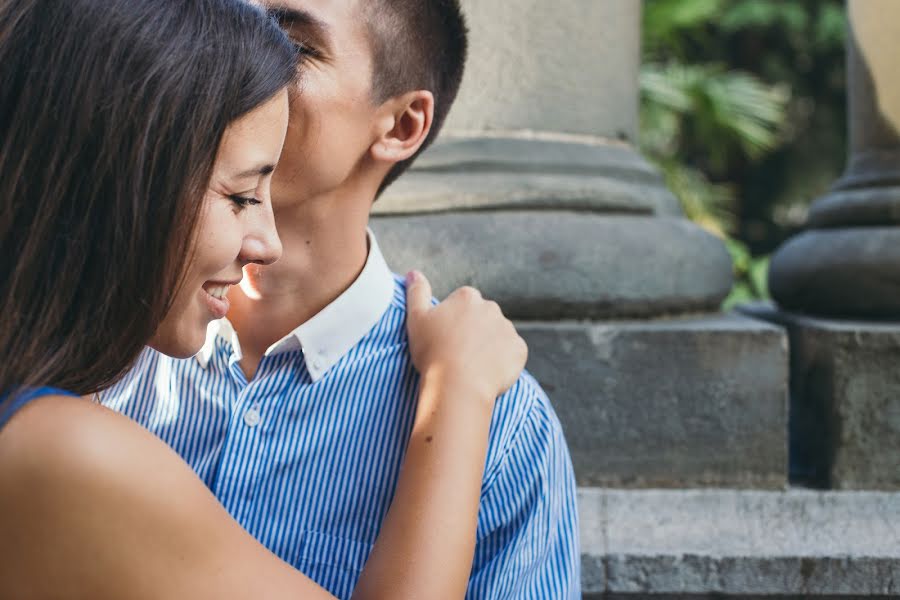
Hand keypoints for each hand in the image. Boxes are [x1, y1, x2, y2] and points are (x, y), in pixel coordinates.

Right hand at [405, 271, 527, 402]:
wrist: (457, 385)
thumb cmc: (432, 352)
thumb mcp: (416, 319)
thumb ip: (417, 292)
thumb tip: (413, 272)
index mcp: (467, 297)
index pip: (463, 304)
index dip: (453, 322)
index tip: (445, 339)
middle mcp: (491, 307)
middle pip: (482, 318)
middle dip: (473, 331)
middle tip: (457, 353)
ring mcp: (508, 328)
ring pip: (497, 336)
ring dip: (488, 346)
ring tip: (471, 366)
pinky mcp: (519, 349)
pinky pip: (511, 353)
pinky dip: (502, 361)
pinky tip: (486, 372)